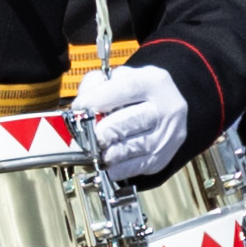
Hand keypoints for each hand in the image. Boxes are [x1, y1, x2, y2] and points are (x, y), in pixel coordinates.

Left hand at [73, 62, 189, 179]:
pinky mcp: (161, 158)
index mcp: (154, 83)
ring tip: (92, 150)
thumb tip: (81, 106)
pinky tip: (102, 164)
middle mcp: (166, 109)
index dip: (98, 98)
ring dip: (106, 152)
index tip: (78, 107)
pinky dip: (114, 169)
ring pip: (132, 148)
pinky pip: (134, 167)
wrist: (163, 113)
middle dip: (102, 130)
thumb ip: (96, 83)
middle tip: (85, 134)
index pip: (126, 88)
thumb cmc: (132, 95)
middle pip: (130, 122)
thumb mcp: (117, 77)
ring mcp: (167, 136)